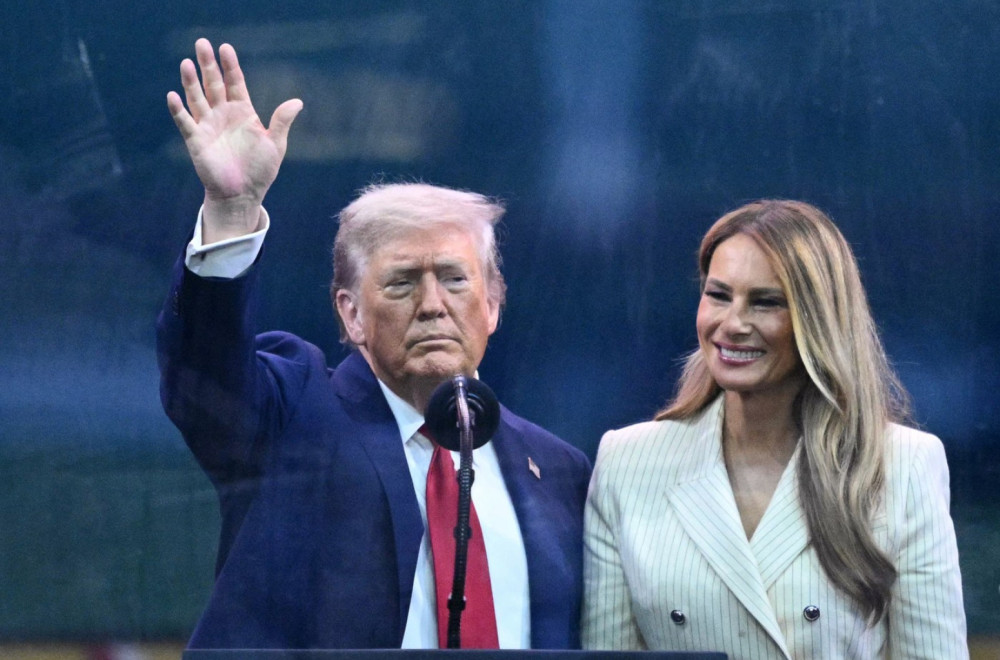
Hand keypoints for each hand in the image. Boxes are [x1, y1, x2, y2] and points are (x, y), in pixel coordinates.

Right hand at [167, 38, 302, 240]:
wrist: (243, 194)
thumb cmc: (260, 170)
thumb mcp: (276, 144)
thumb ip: (282, 121)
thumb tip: (297, 102)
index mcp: (243, 112)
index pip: (235, 83)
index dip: (230, 66)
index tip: (226, 48)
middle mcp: (223, 115)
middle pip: (213, 84)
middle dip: (208, 65)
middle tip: (202, 43)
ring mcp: (208, 126)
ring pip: (197, 98)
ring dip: (191, 82)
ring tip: (187, 63)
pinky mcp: (196, 141)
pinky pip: (185, 122)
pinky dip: (179, 110)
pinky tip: (173, 96)